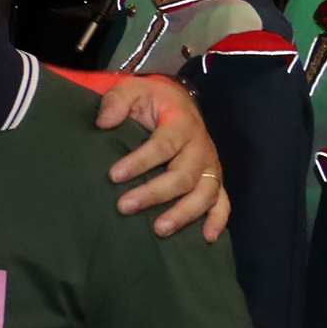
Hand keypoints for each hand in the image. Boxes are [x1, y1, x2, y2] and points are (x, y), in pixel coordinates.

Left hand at [95, 76, 228, 239]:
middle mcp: (201, 147)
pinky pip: (222, 202)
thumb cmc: (151, 99)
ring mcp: (211, 165)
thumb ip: (116, 101)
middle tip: (124, 206)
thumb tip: (104, 123)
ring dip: (183, 214)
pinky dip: (217, 220)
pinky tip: (206, 238)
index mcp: (181, 123)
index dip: (140, 161)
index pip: (163, 145)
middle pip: (183, 175)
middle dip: (154, 193)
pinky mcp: (214, 179)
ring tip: (159, 230)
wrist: (178, 102)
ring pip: (204, 193)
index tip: (114, 176)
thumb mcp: (132, 89)